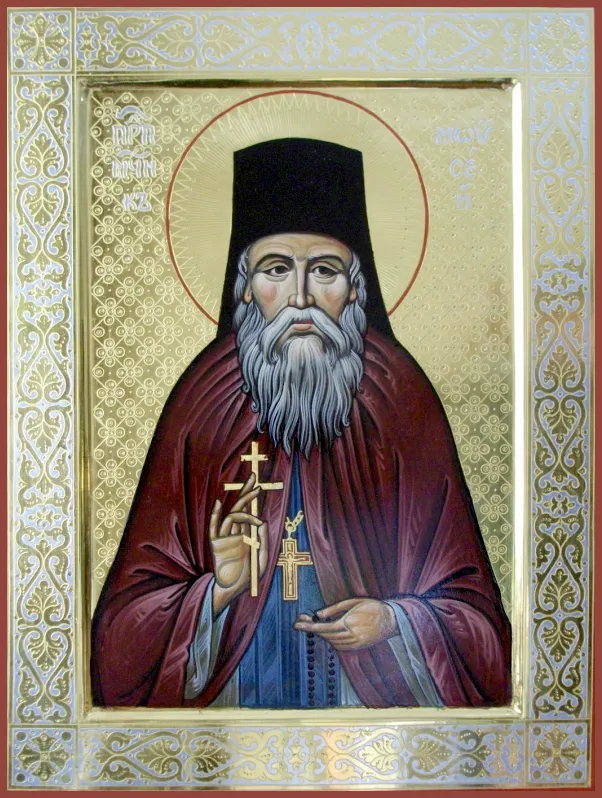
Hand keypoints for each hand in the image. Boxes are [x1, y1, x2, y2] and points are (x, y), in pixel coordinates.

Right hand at [209, 474, 267, 615]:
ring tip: (256, 508)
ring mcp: (225, 537)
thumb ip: (263, 540)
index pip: (249, 511)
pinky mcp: (216, 544)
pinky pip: (214, 528)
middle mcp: (235, 532)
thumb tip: (263, 520)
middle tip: (254, 478)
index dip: (251, 498)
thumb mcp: (262, 559)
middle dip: (246, 492)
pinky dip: (215, 515)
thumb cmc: (248, 577)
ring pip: (232, 516)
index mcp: (246, 534)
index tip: (257, 484)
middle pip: (240, 507)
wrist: (233, 591)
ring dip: (244, 509)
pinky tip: (218, 504)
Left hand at [293, 598, 396, 650]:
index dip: (309, 627)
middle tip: (300, 621)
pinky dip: (331, 639)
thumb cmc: (373, 607)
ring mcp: (355, 644)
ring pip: (331, 642)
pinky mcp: (358, 647)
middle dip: (312, 629)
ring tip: (313, 624)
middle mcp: (351, 636)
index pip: (324, 628)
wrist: (392, 620)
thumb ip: (334, 609)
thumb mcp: (353, 602)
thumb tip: (317, 614)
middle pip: (325, 635)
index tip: (296, 624)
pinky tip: (328, 631)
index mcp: (349, 623)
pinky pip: (339, 646)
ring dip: (321, 634)